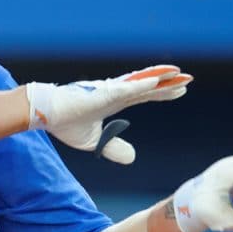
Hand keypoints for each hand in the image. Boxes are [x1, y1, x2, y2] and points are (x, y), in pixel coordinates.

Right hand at [25, 65, 191, 163]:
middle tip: (189, 78)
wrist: (43, 113)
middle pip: (148, 86)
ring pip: (141, 83)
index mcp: (114, 101)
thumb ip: (114, 148)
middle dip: (169, 83)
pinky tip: (156, 81)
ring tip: (179, 73)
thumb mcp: (94, 141)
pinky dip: (142, 85)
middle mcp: (114, 93)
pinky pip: (126, 89)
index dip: (163, 92)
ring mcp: (109, 92)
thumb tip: (133, 158)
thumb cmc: (65, 122)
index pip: (144, 95)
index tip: (181, 89)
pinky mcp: (101, 95)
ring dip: (160, 78)